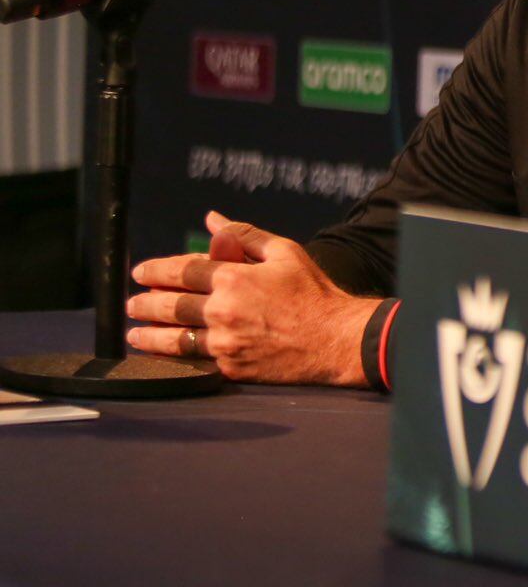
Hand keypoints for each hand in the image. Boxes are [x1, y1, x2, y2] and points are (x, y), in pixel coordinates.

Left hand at [127, 211, 377, 385]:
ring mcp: (224, 341)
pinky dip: (171, 358)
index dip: (156, 270)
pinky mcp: (230, 366)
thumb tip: (212, 220)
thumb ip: (245, 235)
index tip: (141, 271)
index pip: (183, 270)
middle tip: (133, 303)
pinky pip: (192, 361)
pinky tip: (160, 356)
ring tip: (135, 333)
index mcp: (235, 277)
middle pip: (170, 304)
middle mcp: (222, 309)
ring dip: (148, 334)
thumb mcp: (285, 252)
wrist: (335, 339)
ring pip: (173, 337)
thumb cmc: (314, 292)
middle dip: (145, 302)